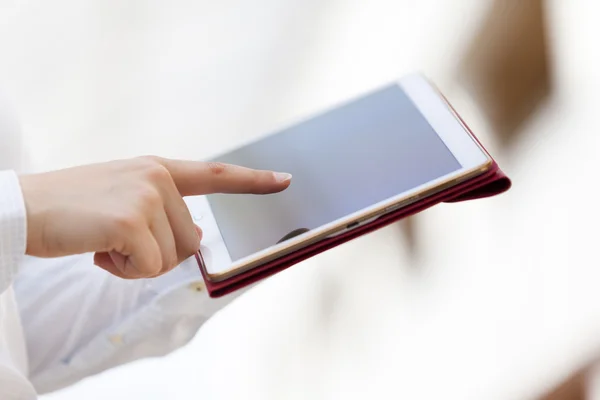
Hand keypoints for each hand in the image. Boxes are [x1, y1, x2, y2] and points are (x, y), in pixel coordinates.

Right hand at [19, 156, 290, 278]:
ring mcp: (146, 196)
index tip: (285, 181)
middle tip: (115, 238)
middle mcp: (158, 177)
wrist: (23, 208)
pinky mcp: (131, 220)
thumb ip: (164, 214)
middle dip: (155, 252)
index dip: (252, 180)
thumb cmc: (73, 210)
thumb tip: (197, 239)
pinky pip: (148, 268)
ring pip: (170, 257)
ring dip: (136, 262)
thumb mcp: (123, 200)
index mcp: (157, 168)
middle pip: (190, 240)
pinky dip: (123, 271)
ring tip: (103, 240)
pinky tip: (98, 251)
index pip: (214, 173)